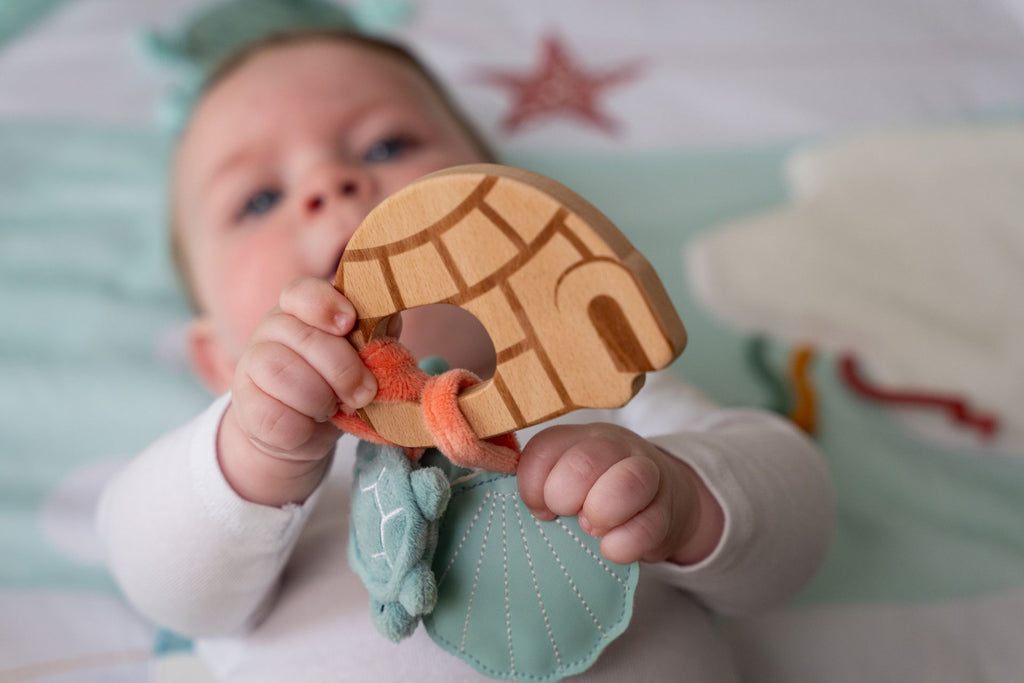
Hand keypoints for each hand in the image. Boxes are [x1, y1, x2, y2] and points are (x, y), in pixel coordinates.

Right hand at [219, 277, 378, 506]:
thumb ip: (376, 333)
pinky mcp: (245, 405)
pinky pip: (273, 416)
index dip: (325, 304)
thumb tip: (389, 319)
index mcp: (301, 309)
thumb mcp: (362, 353)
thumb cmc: (338, 381)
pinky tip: (310, 425)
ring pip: (282, 374)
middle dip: (342, 369)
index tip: (349, 323)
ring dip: (320, 398)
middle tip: (365, 393)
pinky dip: (302, 428)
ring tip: (334, 409)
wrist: (304, 428)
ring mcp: (252, 365)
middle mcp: (271, 330)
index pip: (302, 292)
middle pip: (302, 338)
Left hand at [516, 424, 723, 564]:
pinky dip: (625, 544)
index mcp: (574, 437)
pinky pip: (650, 525)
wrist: (662, 497)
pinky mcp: (668, 507)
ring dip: (603, 513)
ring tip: (592, 529)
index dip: (533, 487)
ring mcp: (646, 472)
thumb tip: (508, 508)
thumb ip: (536, 484)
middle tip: (569, 516)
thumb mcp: (564, 479)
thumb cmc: (597, 492)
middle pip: (585, 462)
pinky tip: (614, 547)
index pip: (542, 450)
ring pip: (629, 483)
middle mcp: (611, 446)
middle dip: (567, 497)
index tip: (541, 509)